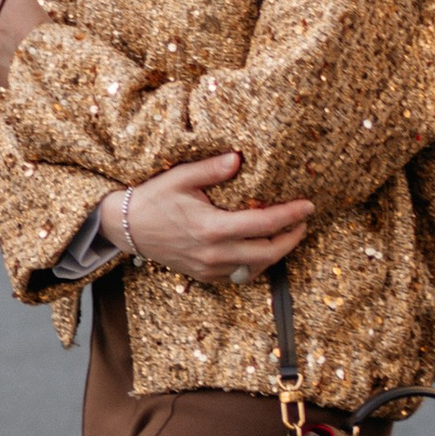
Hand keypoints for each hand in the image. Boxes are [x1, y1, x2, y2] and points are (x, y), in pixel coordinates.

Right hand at [119, 156, 312, 286]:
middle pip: (268, 253)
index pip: (264, 224)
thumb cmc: (153, 198)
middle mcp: (214, 253)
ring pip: (257, 268)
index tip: (308, 206)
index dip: (290, 215)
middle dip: (292, 238)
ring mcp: (210, 269)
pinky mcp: (205, 276)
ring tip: (287, 234)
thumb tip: (239, 158)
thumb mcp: (180, 177)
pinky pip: (241, 276)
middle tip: (303, 222)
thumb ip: (212, 169)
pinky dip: (257, 265)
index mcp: (212, 228)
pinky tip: (261, 249)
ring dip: (277, 253)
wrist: (126, 228)